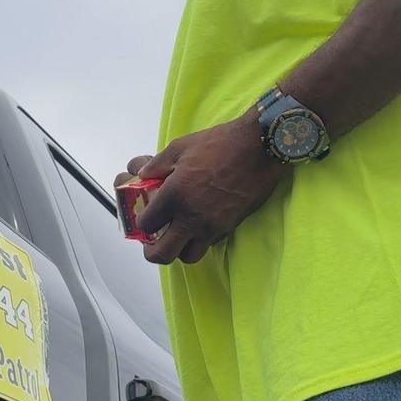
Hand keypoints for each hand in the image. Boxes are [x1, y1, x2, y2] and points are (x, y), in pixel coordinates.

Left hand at [116, 108, 288, 264]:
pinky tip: (199, 223)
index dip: (140, 222)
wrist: (259, 148)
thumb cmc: (219, 144)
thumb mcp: (179, 147)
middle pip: (163, 254)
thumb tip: (141, 174)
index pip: (146, 225)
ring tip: (178, 234)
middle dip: (153, 251)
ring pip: (188, 256)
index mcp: (174, 196)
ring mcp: (212, 226)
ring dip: (179, 249)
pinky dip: (200, 239)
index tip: (143, 216)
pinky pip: (209, 244)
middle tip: (152, 241)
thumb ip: (155, 165)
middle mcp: (191, 217)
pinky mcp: (229, 227)